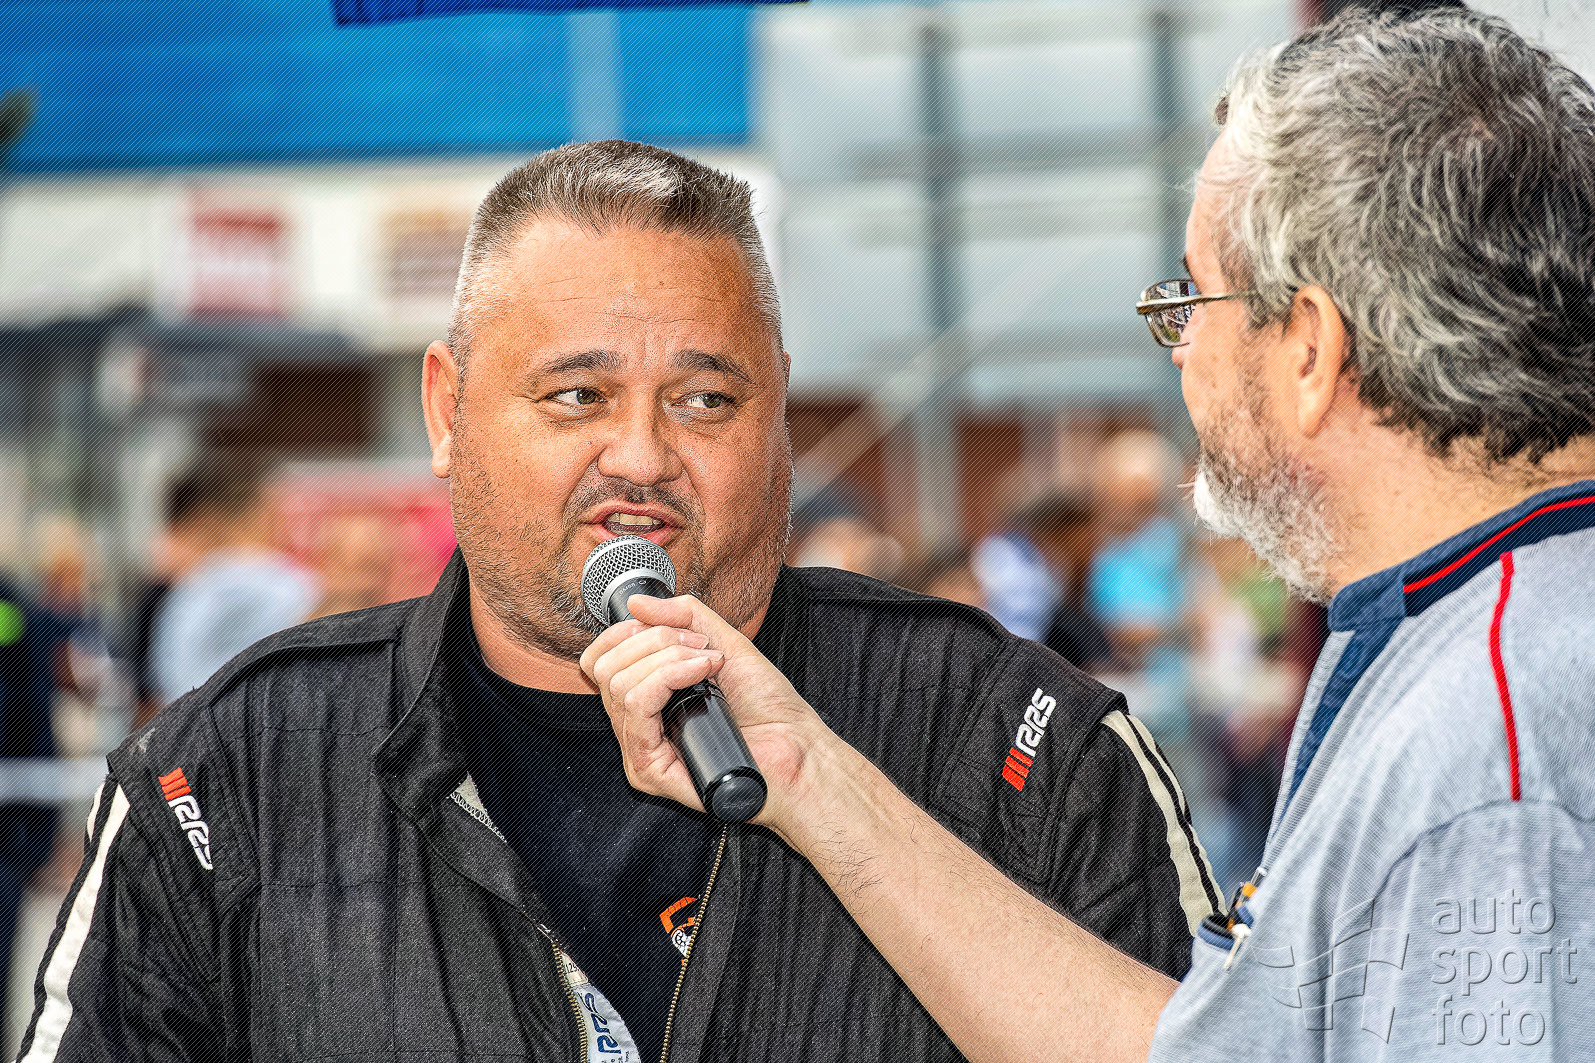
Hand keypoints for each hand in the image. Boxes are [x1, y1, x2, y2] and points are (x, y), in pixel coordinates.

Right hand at [578, 594, 832, 830]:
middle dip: (656, 641)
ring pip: (621, 684)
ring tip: (709, 662)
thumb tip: (636, 603)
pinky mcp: (650, 770)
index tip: (669, 627)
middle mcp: (637, 729)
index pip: (600, 661)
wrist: (797, 747)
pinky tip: (703, 673)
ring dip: (669, 658)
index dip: (626, 633)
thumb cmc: (769, 707)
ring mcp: (640, 752)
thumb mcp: (724, 643)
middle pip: (607, 668)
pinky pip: (638, 706)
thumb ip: (684, 616)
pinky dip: (669, 676)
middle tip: (701, 647)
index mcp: (646, 702)